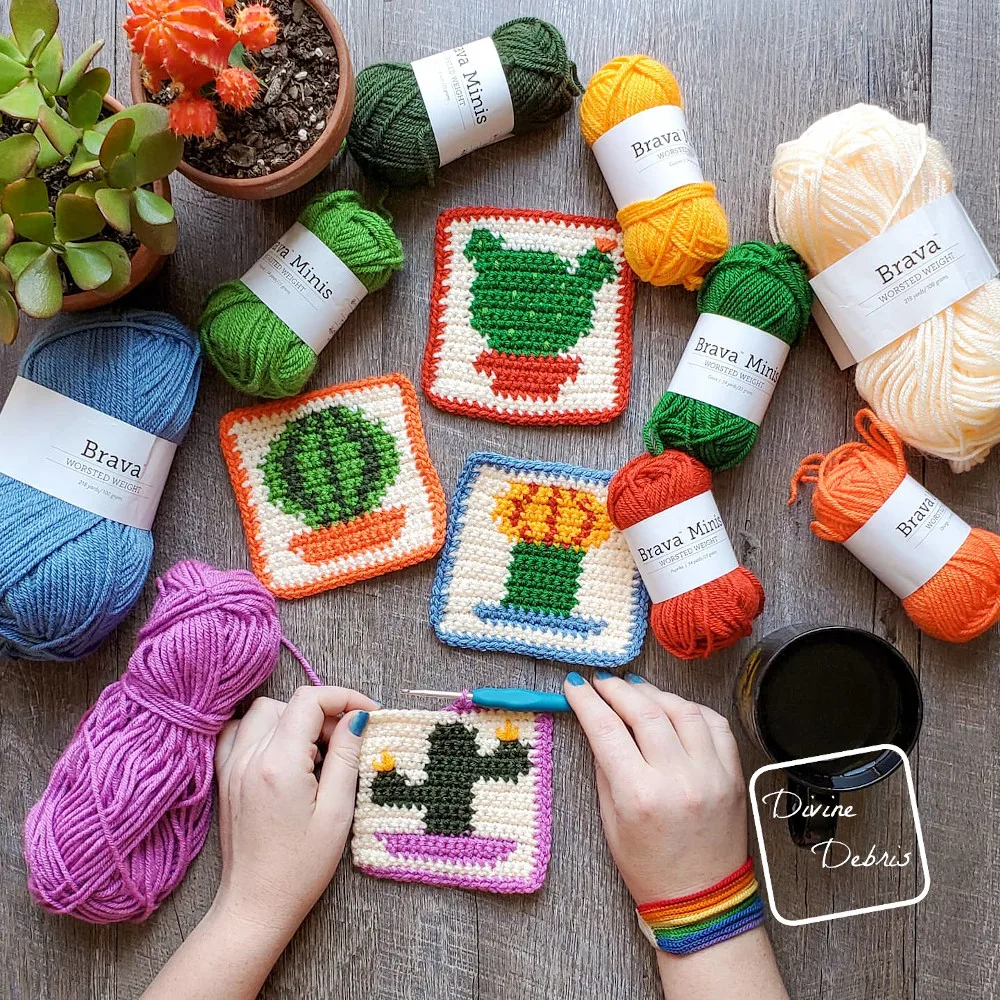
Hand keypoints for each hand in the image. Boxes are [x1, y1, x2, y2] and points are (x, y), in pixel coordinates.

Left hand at [212, 685, 379, 935]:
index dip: (345, 697)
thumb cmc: (300, 868)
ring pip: (264, 712)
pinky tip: (285, 753)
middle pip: (290, 703)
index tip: (370, 714)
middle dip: (324, 713)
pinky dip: (265, 729)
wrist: (255, 905)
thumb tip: (357, 718)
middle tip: (348, 743)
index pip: (310, 700)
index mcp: (279, 764)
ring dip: (295, 719)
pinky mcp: (225, 777)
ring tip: (317, 751)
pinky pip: (240, 731)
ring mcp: (232, 766)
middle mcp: (250, 757)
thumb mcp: (336, 812)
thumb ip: (345, 757)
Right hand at [564, 672, 747, 903]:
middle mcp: (677, 779)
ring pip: (682, 710)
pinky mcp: (733, 775)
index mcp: (639, 795)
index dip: (586, 701)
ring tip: (635, 688)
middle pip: (644, 712)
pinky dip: (692, 709)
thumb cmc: (648, 868)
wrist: (701, 900)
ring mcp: (711, 774)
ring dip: (654, 693)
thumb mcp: (611, 821)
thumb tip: (597, 725)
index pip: (606, 729)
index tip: (574, 685)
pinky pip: (715, 725)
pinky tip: (674, 707)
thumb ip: (605, 768)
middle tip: (602, 681)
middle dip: (617, 689)